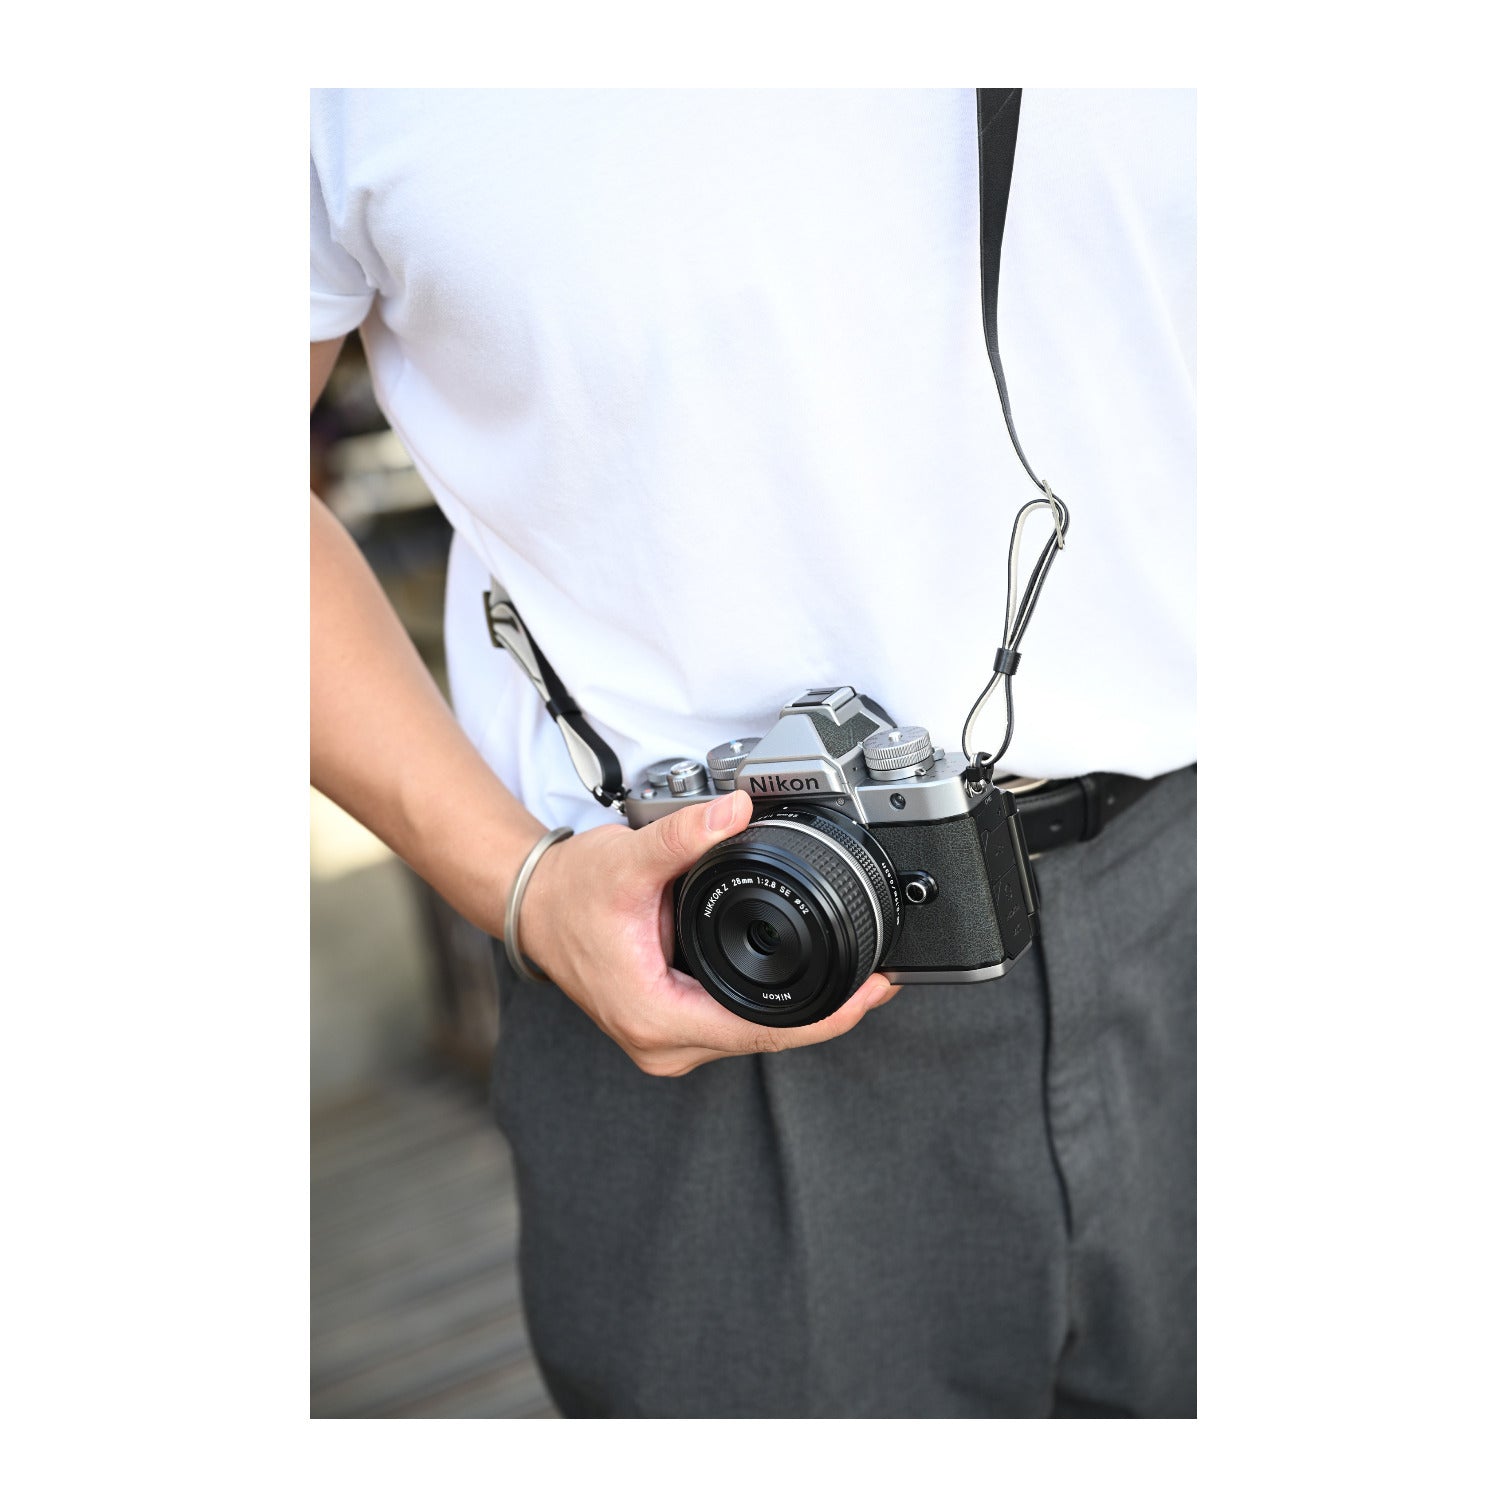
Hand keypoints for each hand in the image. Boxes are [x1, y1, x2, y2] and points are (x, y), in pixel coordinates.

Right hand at [517, 790, 898, 1075]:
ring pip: (753, 1034)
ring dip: (801, 1009)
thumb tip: (735, 810)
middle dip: (826, 1011)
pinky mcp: (672, 1027)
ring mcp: (668, 1040)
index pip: (761, 1031)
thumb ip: (685, 836)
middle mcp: (664, 1043)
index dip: (826, 1015)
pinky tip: (804, 979)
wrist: (533, 905)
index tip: (871, 992)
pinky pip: (736, 1023)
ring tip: (853, 978)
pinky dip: (771, 1002)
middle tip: (879, 978)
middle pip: (766, 1038)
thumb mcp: (628, 860)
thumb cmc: (570, 894)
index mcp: (656, 1017)